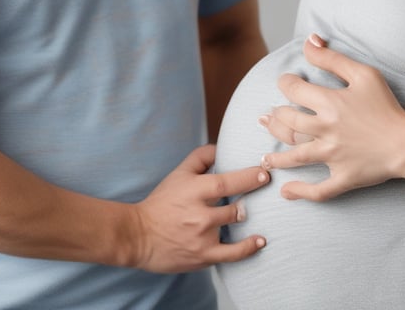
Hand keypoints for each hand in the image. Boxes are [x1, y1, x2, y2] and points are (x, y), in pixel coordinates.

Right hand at [132, 144, 269, 271]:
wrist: (138, 236)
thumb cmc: (162, 201)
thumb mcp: (179, 173)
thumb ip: (202, 157)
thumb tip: (223, 148)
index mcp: (195, 191)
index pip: (227, 183)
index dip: (249, 177)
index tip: (265, 173)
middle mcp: (200, 215)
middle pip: (235, 208)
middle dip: (251, 200)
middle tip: (266, 193)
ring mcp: (203, 237)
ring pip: (235, 225)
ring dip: (245, 218)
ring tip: (256, 212)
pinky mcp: (203, 256)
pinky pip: (232, 253)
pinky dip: (248, 247)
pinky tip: (260, 240)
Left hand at [259, 35, 404, 200]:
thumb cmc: (387, 106)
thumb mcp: (363, 74)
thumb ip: (332, 58)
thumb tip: (309, 41)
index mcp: (329, 104)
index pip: (293, 91)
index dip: (285, 83)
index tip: (287, 82)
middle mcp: (325, 131)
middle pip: (288, 123)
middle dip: (276, 118)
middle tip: (271, 116)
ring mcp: (332, 157)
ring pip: (295, 157)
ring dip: (277, 157)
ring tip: (265, 157)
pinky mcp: (342, 178)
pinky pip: (318, 190)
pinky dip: (300, 193)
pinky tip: (286, 192)